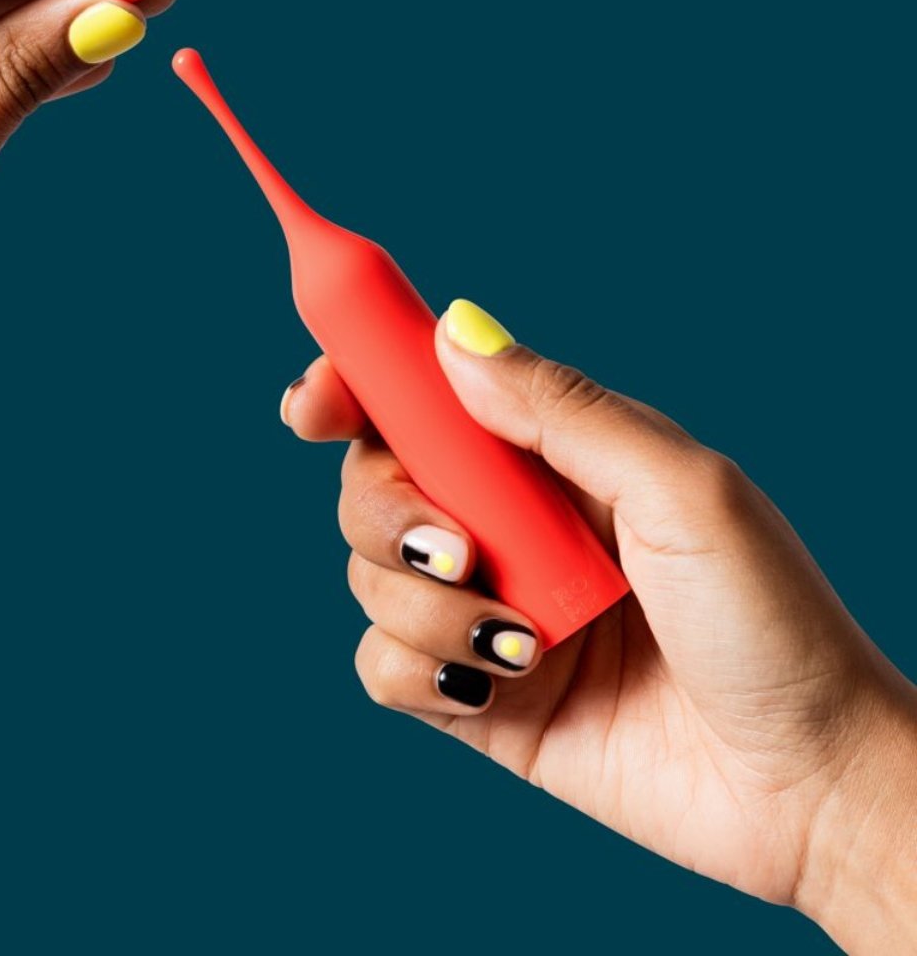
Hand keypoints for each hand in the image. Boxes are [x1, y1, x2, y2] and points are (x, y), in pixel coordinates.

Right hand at [282, 299, 916, 951]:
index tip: (312, 402)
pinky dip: (415, 670)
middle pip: (374, 484)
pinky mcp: (474, 697)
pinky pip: (384, 667)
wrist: (807, 784)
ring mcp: (485, 611)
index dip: (353, 387)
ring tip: (525, 642)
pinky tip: (488, 687)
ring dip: (425, 608)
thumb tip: (454, 335)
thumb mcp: (679, 490)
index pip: (424, 401)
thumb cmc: (769, 620)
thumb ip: (561, 410)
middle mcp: (505, 526)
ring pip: (369, 579)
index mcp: (549, 460)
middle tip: (457, 551)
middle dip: (386, 513)